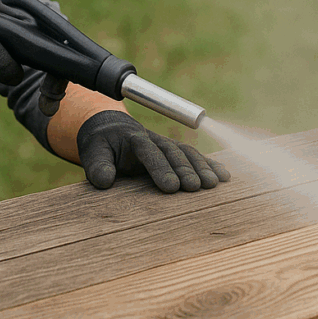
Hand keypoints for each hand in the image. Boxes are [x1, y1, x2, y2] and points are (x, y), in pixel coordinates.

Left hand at [76, 110, 230, 193]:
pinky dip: (211, 165)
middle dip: (185, 169)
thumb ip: (97, 166)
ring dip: (202, 167)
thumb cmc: (102, 146)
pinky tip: (225, 176)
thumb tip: (105, 181)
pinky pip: (196, 157)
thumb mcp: (92, 153)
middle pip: (173, 152)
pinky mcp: (176, 152)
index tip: (170, 186)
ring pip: (188, 153)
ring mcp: (167, 145)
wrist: (111, 130)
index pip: (148, 151)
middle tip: (196, 188)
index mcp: (133, 139)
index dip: (160, 167)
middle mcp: (154, 139)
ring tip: (214, 184)